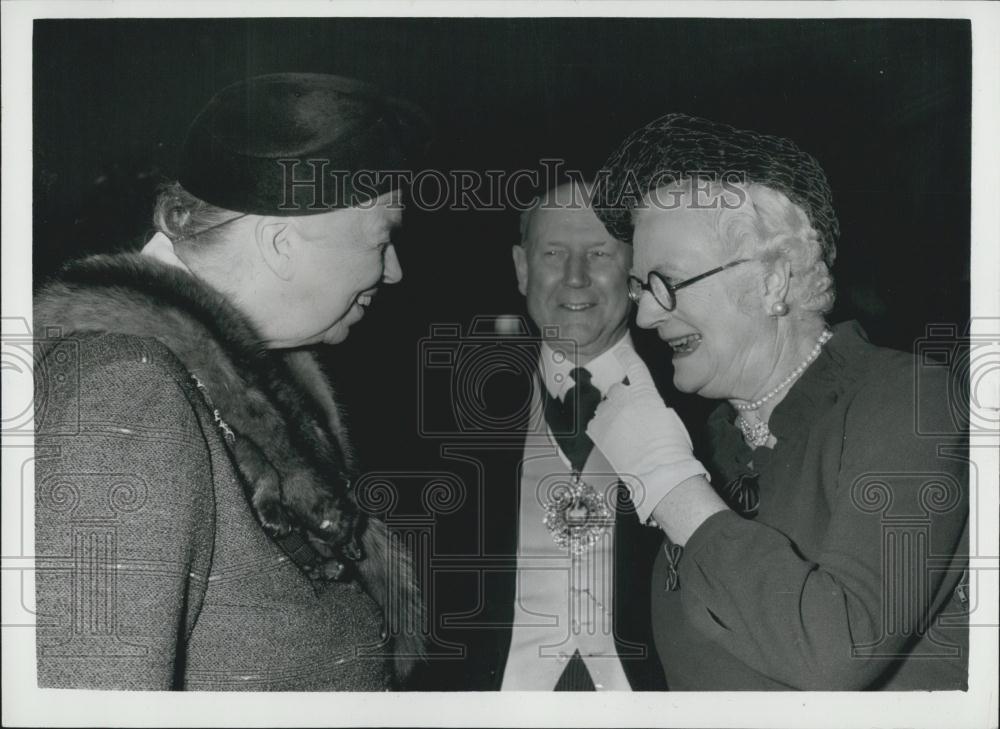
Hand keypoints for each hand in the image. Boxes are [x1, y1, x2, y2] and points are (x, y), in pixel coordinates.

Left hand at [587, 345, 707, 521]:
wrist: (657, 470)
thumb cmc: (671, 448)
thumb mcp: (670, 418)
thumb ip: (654, 405)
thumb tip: (646, 407)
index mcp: (646, 393)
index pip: (635, 367)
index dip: (627, 357)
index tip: (622, 351)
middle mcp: (624, 398)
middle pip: (617, 389)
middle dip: (622, 399)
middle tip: (632, 419)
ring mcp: (608, 413)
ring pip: (605, 406)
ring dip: (611, 414)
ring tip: (624, 434)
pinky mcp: (596, 429)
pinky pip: (595, 422)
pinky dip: (601, 428)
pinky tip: (613, 440)